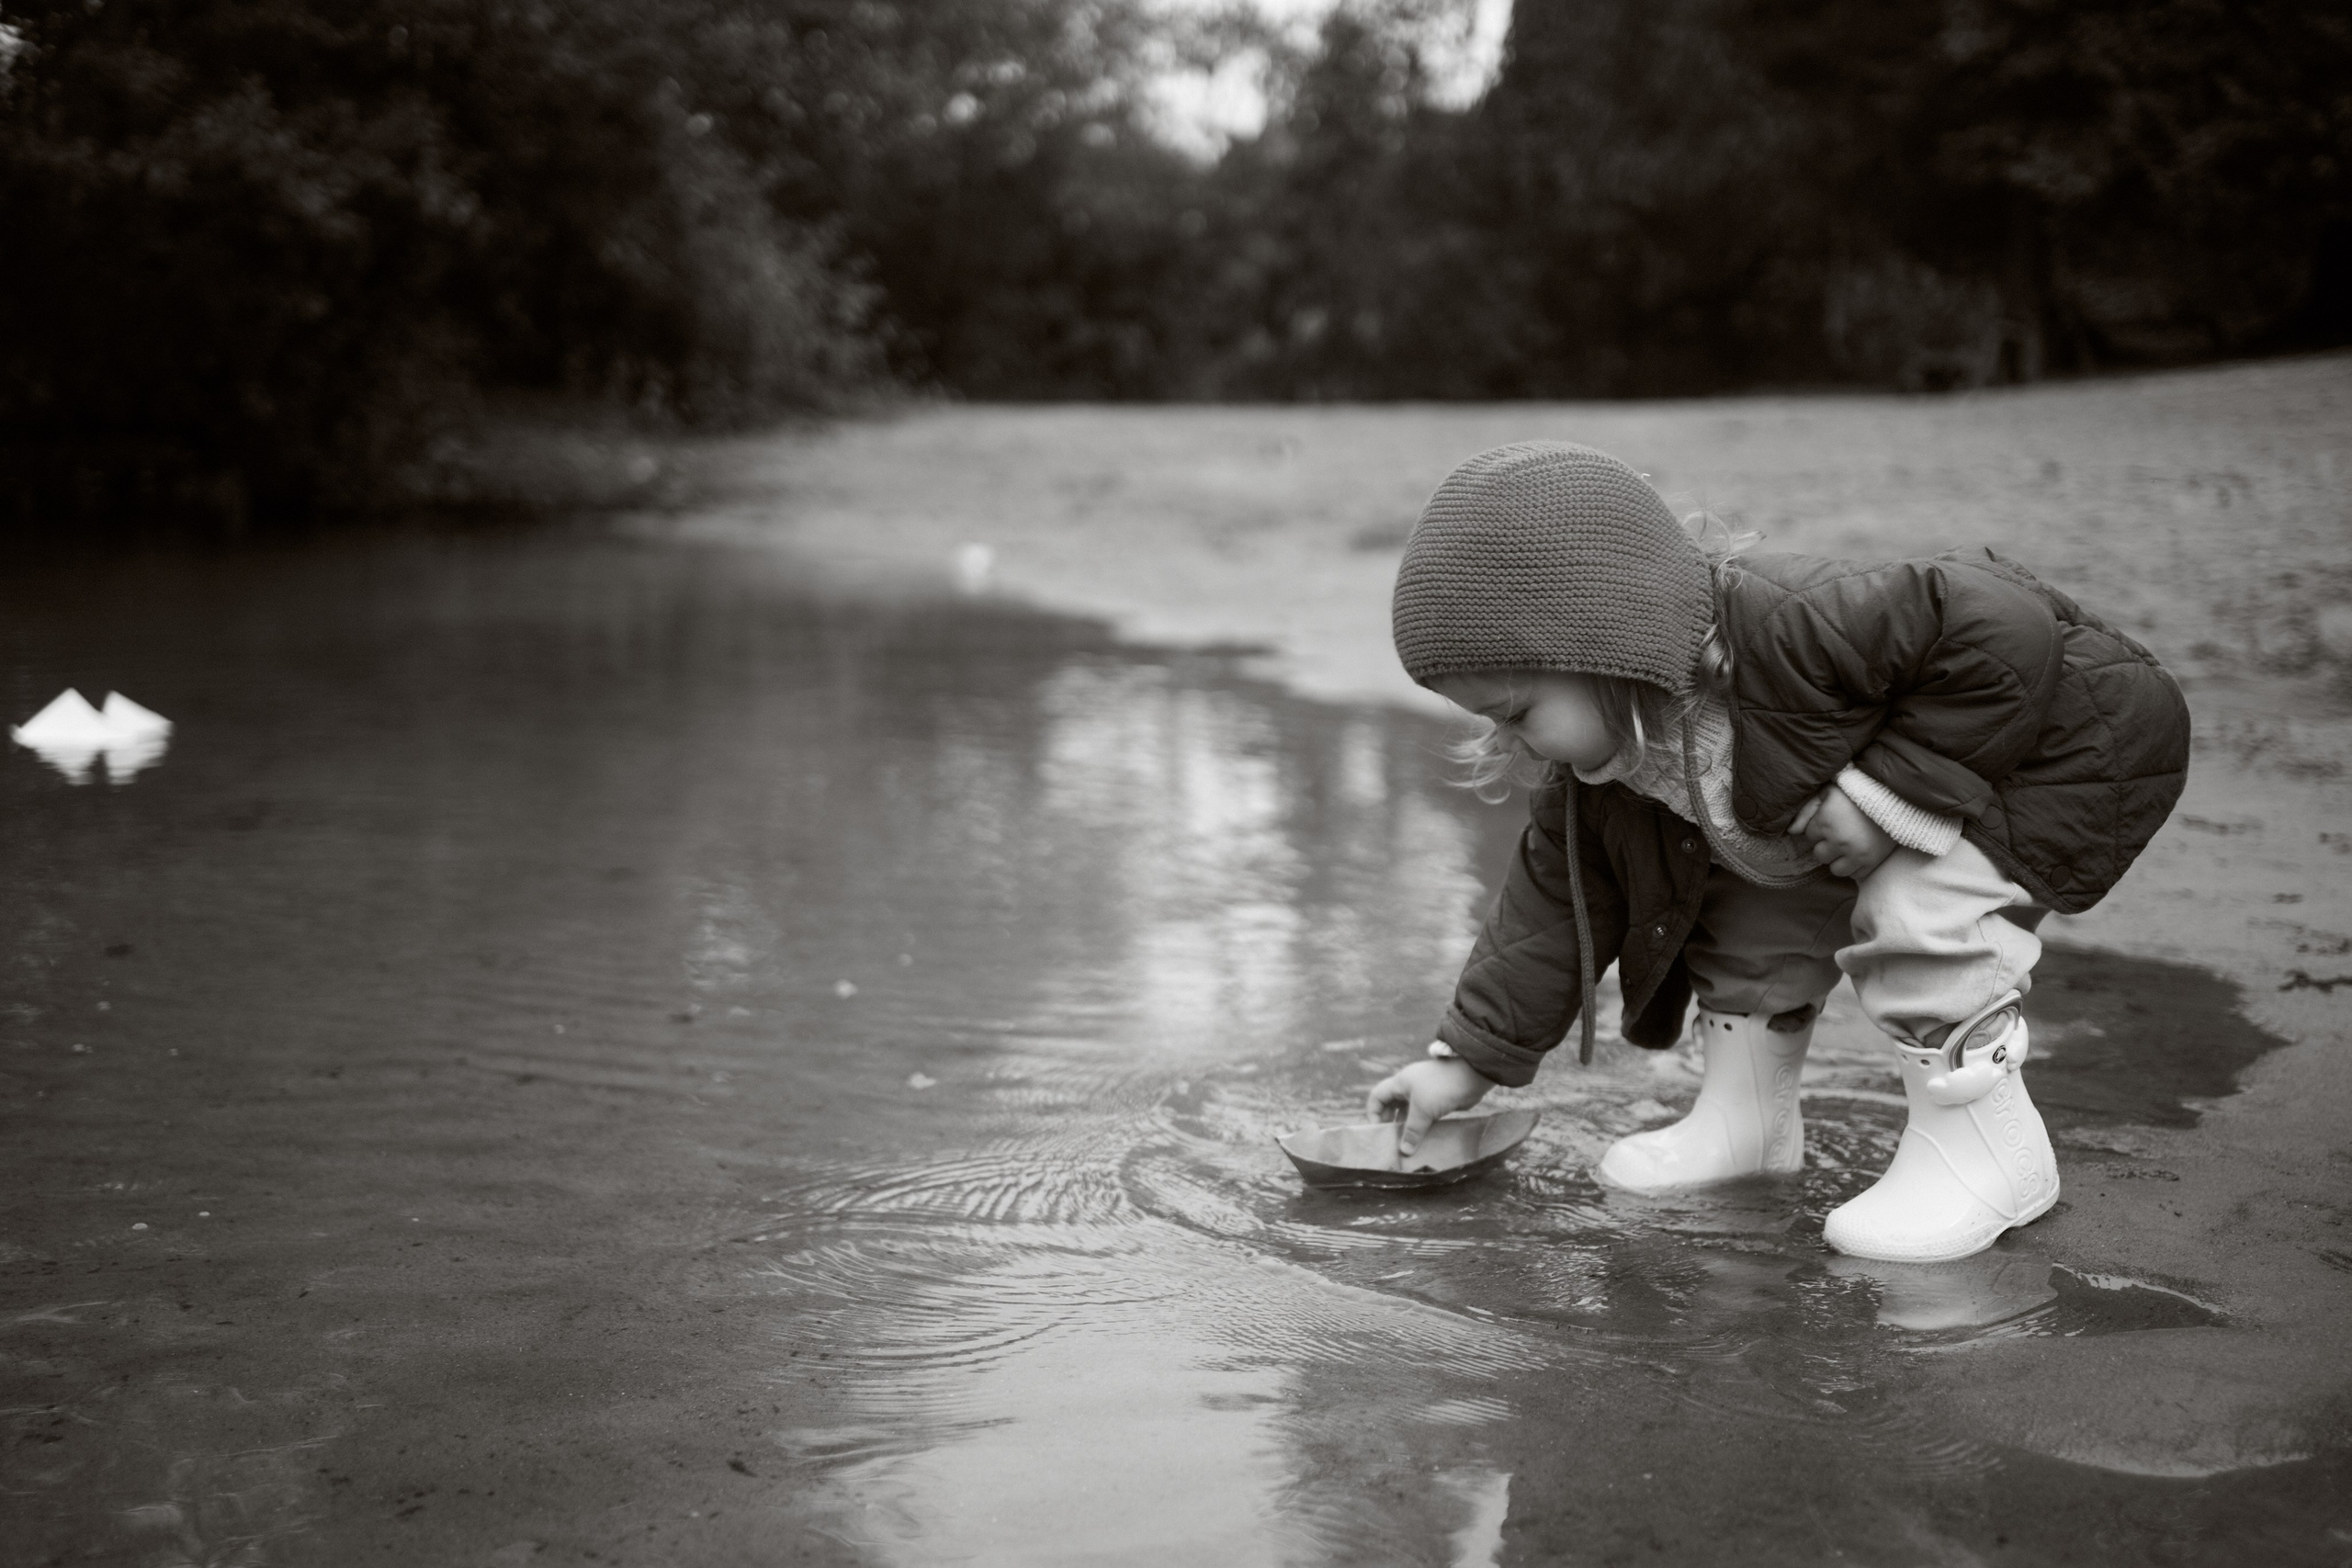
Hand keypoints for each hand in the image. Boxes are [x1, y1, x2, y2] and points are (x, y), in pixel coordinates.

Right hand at [1365, 1054, 1493, 1156]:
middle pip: (1391, 1107)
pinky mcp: (1437, 1103)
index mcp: (1400, 1083)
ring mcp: (1424, 1095)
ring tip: (1407, 1146)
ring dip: (1407, 1128)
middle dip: (1390, 1124)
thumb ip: (1412, 1131)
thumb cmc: (1441, 1087)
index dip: (1374, 1113)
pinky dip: (1421, 1128)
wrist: (1473, 1077)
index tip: (1380, 1131)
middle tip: (1393, 1142)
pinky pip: (1424, 1118)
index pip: (1377, 1097)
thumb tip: (1404, 1151)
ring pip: (1409, 1114)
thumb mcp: (1423, 1109)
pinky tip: (1422, 1141)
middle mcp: (1409, 1088)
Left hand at [1791, 784, 1895, 879]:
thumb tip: (1792, 831)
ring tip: (1849, 844)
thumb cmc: (1858, 792)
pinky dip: (1855, 866)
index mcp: (1826, 822)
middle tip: (1840, 832)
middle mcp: (1839, 841)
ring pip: (1835, 869)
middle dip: (1826, 845)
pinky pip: (1854, 874)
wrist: (1896, 798)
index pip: (1809, 835)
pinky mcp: (1872, 862)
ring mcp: (1856, 854)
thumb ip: (1807, 810)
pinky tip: (1860, 851)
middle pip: (1819, 855)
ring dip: (1839, 859)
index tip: (1831, 819)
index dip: (1819, 827)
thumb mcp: (1829, 792)